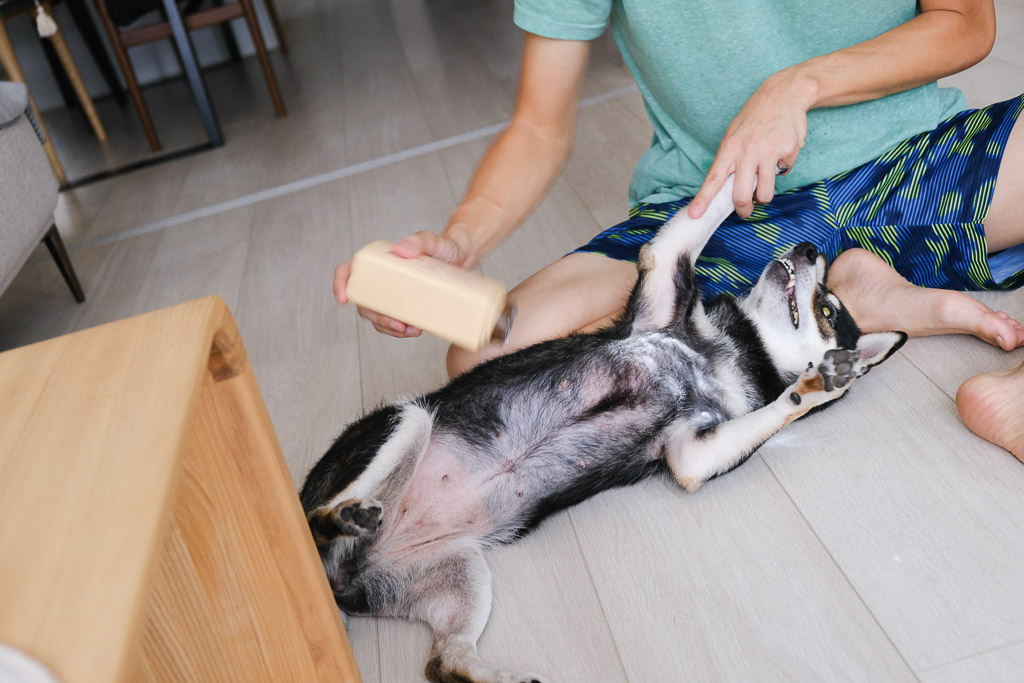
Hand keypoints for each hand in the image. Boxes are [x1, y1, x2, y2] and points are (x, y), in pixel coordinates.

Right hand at [333, 230, 469, 338]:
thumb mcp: (432, 241)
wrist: (461, 259)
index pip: (349, 270)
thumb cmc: (443, 247)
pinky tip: (414, 331)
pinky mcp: (404, 304)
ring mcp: (391, 293)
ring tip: (411, 331)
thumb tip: (401, 250)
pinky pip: (393, 321)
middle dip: (377, 318)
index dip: (341, 284)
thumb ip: (418, 240)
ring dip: (389, 328)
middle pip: (364, 301)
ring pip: (377, 315)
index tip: (344, 299)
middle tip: (398, 325)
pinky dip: (400, 330)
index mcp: (379, 260)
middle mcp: (381, 278)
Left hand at [688, 69, 813, 218]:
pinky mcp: (788, 151)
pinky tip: (780, 150)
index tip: (694, 215)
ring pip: (765, 193)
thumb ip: (730, 160)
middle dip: (743, 209)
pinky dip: (782, 167)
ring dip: (765, 195)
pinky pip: (784, 172)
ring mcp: (769, 152)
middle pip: (741, 195)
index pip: (713, 179)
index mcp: (729, 148)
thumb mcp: (734, 135)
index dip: (703, 199)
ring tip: (765, 180)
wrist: (784, 93)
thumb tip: (726, 188)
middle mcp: (747, 151)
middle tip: (746, 209)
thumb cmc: (755, 117)